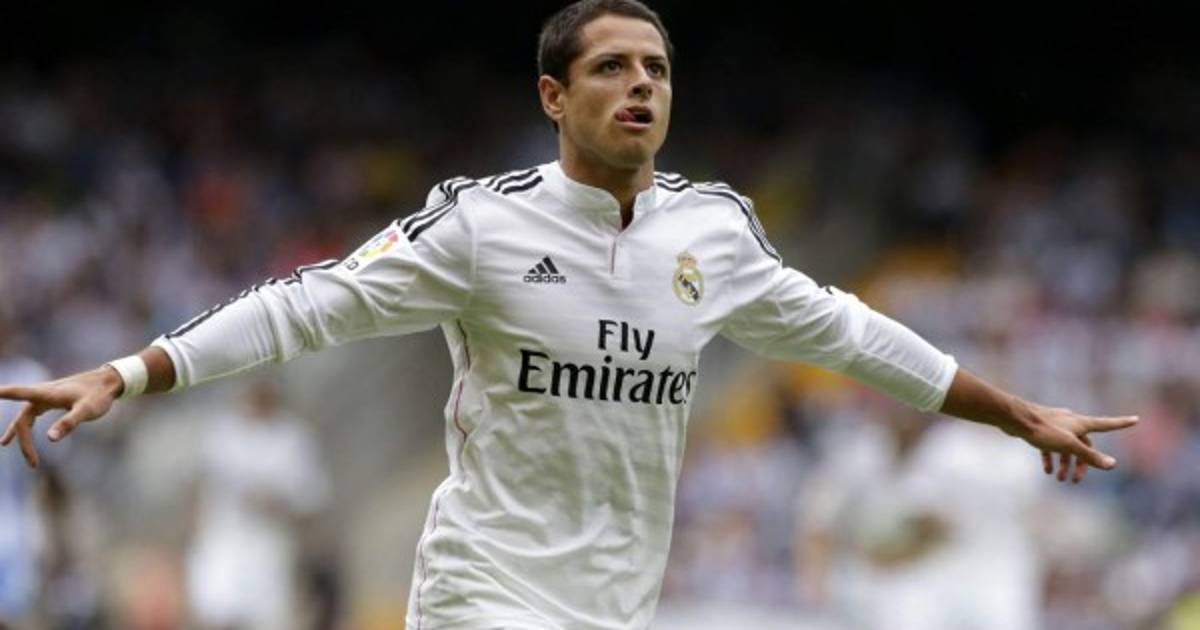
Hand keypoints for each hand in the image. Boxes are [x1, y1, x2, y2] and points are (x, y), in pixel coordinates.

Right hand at [0, 367, 123, 467]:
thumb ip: (69, 423)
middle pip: (23, 419)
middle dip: (23, 441)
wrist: (109, 381)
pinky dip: (24, 424)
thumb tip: (49, 439)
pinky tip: (19, 433)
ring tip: (4, 444)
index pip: (17, 393)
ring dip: (19, 433)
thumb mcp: (86, 411)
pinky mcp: (51, 400)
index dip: (2, 394)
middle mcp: (42, 394)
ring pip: (25, 417)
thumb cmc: (98, 395)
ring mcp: (45, 397)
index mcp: (46, 393)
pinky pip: (31, 414)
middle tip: (33, 464)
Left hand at [1016, 403, 1137, 483]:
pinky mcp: (1042, 430)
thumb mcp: (1069, 445)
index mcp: (1081, 423)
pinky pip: (1051, 446)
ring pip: (1066, 447)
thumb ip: (1089, 456)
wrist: (1014, 419)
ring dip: (1065, 464)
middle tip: (1076, 481)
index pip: (1107, 424)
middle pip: (1084, 444)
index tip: (1136, 419)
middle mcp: (1071, 422)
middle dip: (1082, 464)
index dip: (1121, 423)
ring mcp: (1056, 425)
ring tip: (1059, 479)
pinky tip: (1047, 471)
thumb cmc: (1042, 430)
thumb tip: (1113, 465)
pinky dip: (1051, 458)